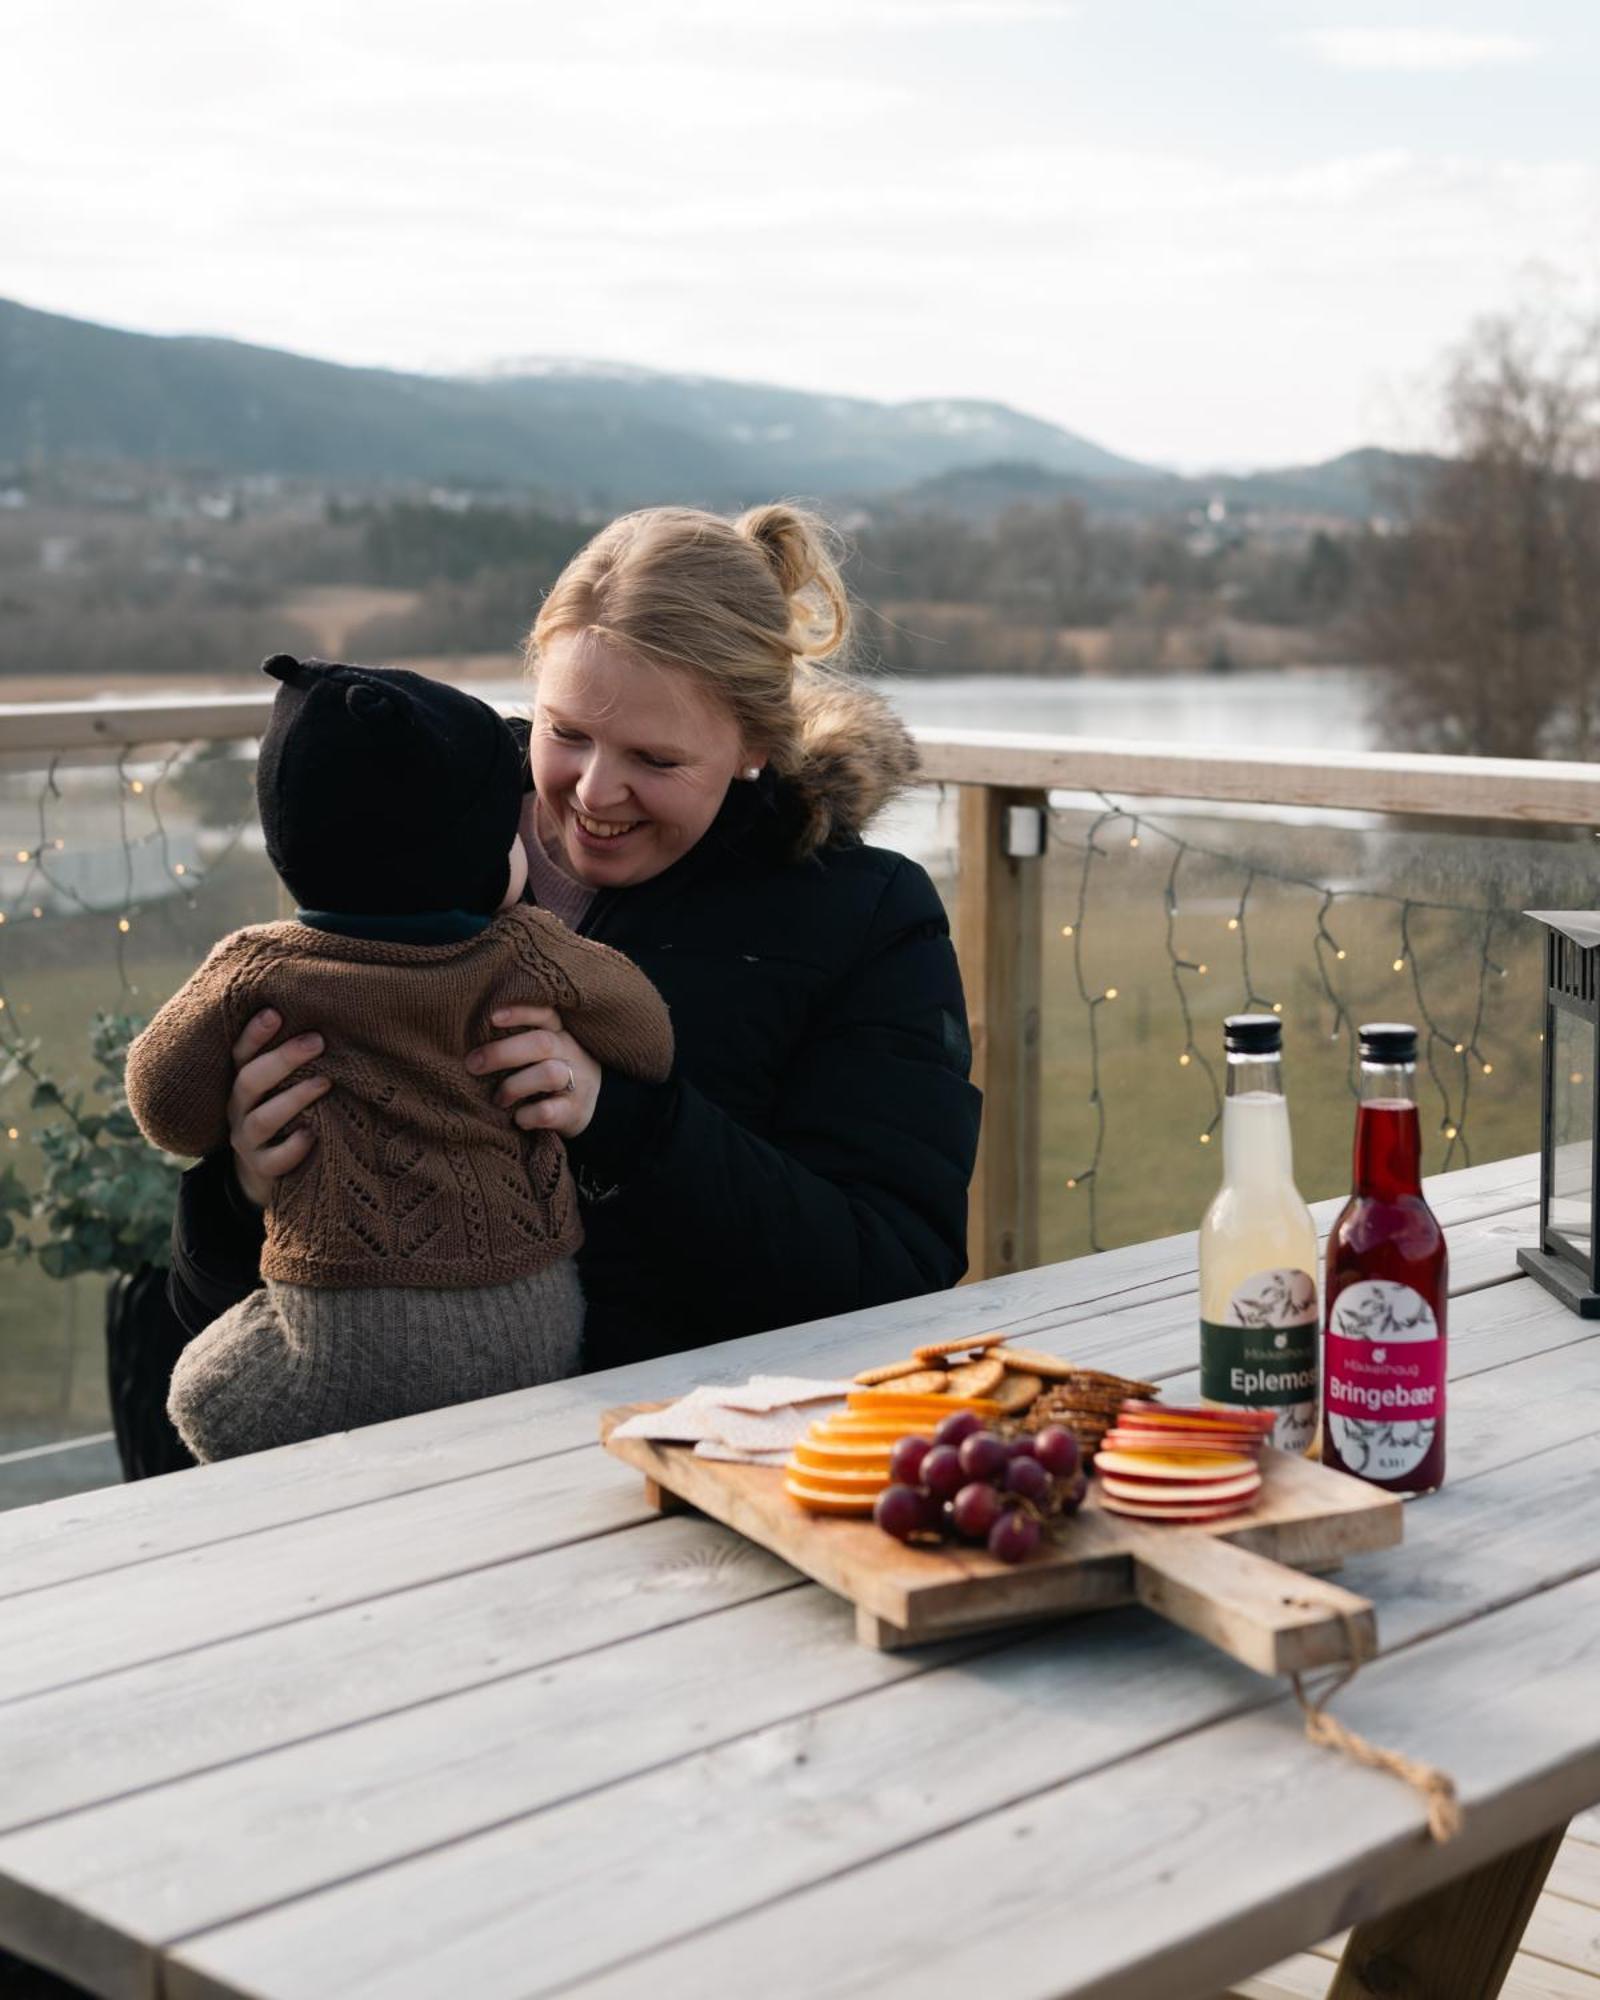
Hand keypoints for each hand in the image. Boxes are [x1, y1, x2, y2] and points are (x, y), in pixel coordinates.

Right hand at [226, 1009, 330, 1206]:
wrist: (265, 1172)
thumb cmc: (286, 1115)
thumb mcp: (283, 1086)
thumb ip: (296, 1061)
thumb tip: (328, 1024)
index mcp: (243, 1083)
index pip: (241, 1054)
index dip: (254, 1034)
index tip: (275, 1012)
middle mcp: (239, 1109)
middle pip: (250, 1080)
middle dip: (282, 1059)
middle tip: (317, 1041)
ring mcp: (248, 1141)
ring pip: (263, 1119)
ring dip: (294, 1098)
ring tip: (325, 1082)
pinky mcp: (262, 1168)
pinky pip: (274, 1160)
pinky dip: (294, 1147)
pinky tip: (312, 1134)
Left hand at [466, 1005, 599, 1138]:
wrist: (597, 1106)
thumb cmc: (552, 1072)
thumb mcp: (543, 1052)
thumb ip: (519, 1041)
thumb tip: (471, 1041)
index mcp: (559, 1033)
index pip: (544, 1014)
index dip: (520, 1012)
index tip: (492, 1017)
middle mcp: (569, 1052)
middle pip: (541, 1043)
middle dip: (502, 1052)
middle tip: (473, 1064)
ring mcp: (576, 1082)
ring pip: (549, 1074)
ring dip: (514, 1086)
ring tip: (498, 1099)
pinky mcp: (574, 1111)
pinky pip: (548, 1111)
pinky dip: (527, 1115)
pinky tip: (518, 1118)